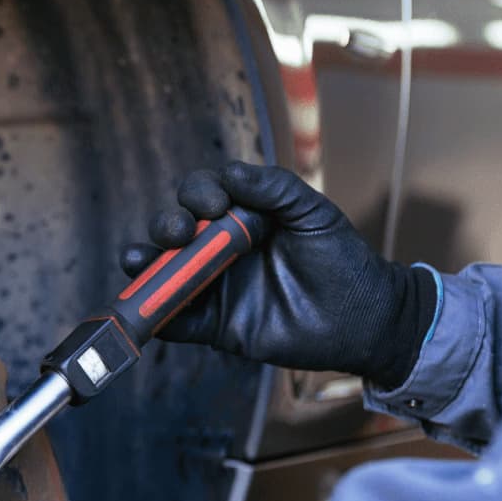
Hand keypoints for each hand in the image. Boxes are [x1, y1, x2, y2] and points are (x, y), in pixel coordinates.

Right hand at [120, 162, 437, 388]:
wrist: (361, 318)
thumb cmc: (341, 259)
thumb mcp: (312, 213)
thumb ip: (274, 188)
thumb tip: (230, 174)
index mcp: (242, 217)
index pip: (202, 195)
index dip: (198, 194)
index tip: (216, 205)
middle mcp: (220, 249)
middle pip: (174, 231)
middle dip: (166, 225)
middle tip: (180, 232)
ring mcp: (215, 287)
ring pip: (164, 273)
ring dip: (145, 265)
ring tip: (141, 262)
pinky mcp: (215, 326)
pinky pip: (177, 322)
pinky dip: (158, 316)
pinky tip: (150, 307)